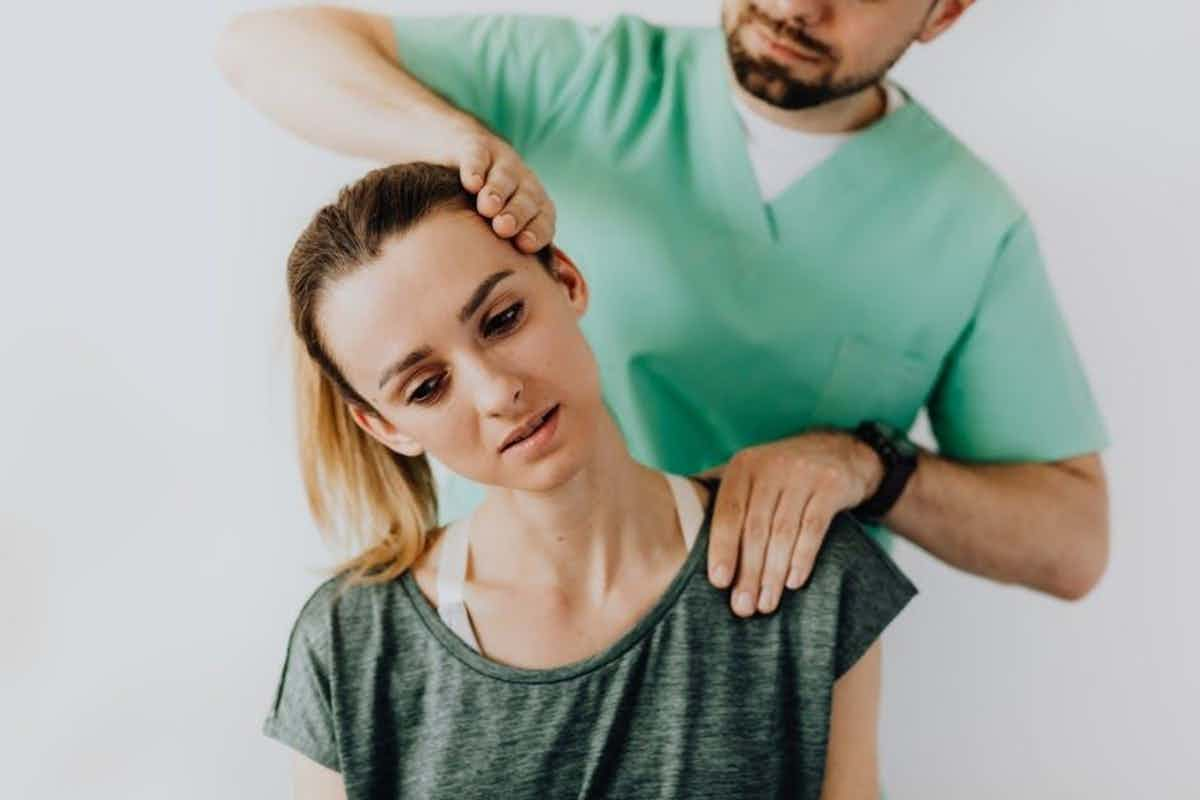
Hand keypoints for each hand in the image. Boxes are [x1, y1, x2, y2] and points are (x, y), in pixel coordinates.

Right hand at [449, 125, 556, 253]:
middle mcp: (523, 184)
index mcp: (535, 207)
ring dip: (499, 191)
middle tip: (504, 228)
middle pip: (528, 198)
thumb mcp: (491, 236)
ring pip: (507, 176)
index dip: (537, 231)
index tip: (524, 245)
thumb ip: (505, 262)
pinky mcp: (476, 146)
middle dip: (518, 212)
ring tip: (487, 205)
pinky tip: (470, 180)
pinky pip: (479, 155)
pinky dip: (476, 166)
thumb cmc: (475, 213)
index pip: (544, 220)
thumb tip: (518, 303)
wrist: (453, 157)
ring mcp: (502, 163)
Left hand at [704, 430, 884, 616]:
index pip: (728, 512)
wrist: (840, 451)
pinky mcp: (831, 486)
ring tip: (766, 603)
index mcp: (744, 466)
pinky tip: (794, 582)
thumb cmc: (783, 474)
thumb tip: (679, 523)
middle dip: (748, 571)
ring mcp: (803, 475)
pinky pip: (813, 529)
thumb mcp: (752, 473)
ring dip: (773, 573)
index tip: (719, 582)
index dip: (722, 548)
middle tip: (743, 606)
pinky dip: (802, 558)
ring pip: (783, 532)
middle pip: (756, 528)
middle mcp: (771, 466)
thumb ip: (723, 495)